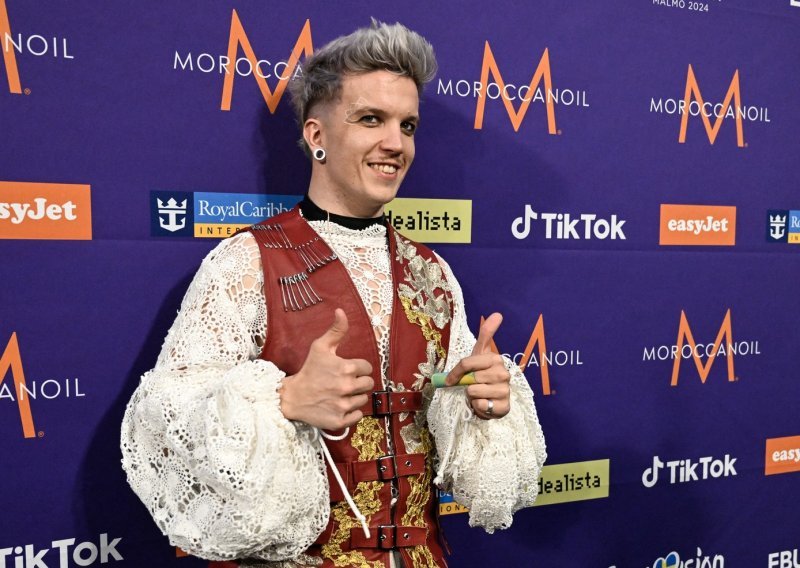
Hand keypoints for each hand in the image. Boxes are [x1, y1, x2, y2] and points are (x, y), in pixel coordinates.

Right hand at [279, 308, 373, 429]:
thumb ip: (336, 330)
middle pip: (368, 384)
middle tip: (344, 382)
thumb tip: (341, 311)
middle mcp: (346, 387)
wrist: (292, 397)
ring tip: (340, 394)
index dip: (358, 368)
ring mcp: (343, 405)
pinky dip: (351, 413)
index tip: (347, 370)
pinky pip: (358, 416)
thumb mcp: (320, 347)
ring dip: (354, 397)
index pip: (367, 368)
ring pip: (363, 400)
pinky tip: (339, 406)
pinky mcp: (339, 420)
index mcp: (346, 368)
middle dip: (359, 382)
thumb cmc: (309, 370)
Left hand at [445, 312, 509, 418]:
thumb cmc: (481, 376)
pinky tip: (484, 404)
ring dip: (471, 396)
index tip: (449, 380)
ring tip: (478, 395)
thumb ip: (486, 334)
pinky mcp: (504, 406)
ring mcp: (505, 390)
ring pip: (474, 391)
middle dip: (465, 384)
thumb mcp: (479, 355)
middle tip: (471, 386)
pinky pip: (481, 405)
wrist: (488, 402)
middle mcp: (503, 373)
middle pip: (470, 377)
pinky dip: (478, 406)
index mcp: (496, 359)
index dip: (455, 373)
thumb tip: (498, 313)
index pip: (467, 363)